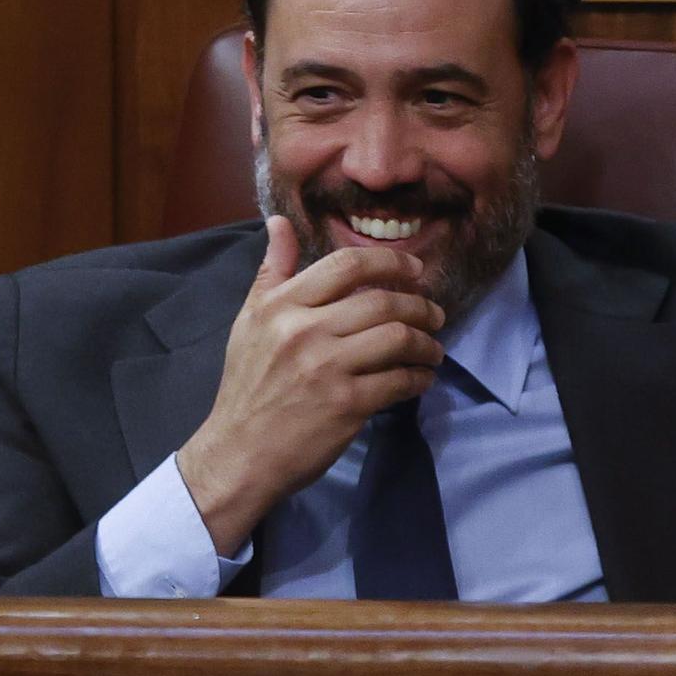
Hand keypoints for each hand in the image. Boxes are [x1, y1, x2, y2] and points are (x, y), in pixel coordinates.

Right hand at [177, 216, 444, 554]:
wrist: (240, 452)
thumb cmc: (249, 384)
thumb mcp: (250, 321)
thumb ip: (272, 271)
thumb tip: (279, 222)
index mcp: (281, 306)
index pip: (347, 266)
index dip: (391, 262)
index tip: (416, 270)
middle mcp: (304, 330)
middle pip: (382, 301)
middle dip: (420, 306)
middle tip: (435, 315)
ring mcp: (327, 368)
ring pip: (397, 338)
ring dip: (426, 343)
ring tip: (432, 349)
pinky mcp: (346, 404)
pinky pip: (399, 381)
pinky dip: (419, 378)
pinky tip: (421, 379)